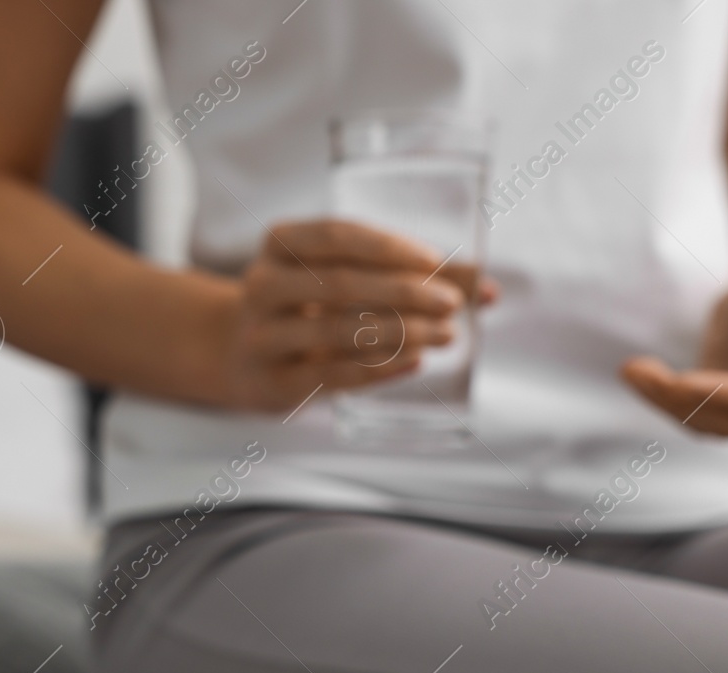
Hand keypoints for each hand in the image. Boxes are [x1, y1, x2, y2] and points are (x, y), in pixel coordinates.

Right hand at [197, 220, 493, 412]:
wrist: (239, 354)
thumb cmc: (310, 304)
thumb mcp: (344, 276)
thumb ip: (414, 275)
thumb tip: (489, 290)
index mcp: (280, 244)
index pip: (336, 235)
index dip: (388, 247)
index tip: (434, 261)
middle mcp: (262, 285)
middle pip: (339, 283)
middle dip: (403, 292)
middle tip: (451, 304)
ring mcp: (262, 336)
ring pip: (336, 331)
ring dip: (399, 332)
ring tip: (446, 334)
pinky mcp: (272, 382)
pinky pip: (331, 376)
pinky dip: (379, 369)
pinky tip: (415, 361)